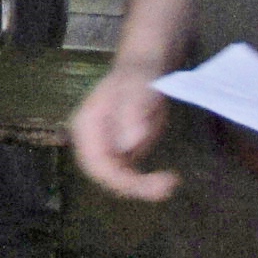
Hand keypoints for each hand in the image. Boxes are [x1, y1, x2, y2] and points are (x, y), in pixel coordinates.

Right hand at [71, 61, 177, 201]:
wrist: (144, 69)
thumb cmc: (138, 73)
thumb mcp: (138, 87)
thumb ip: (133, 111)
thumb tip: (129, 144)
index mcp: (86, 125)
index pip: (94, 162)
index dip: (117, 178)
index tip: (147, 182)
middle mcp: (91, 141)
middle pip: (105, 175)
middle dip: (133, 187)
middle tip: (166, 187)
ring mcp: (106, 148)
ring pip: (117, 180)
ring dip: (142, 188)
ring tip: (171, 183)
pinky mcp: (121, 153)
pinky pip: (129, 176)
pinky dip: (147, 182)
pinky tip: (168, 178)